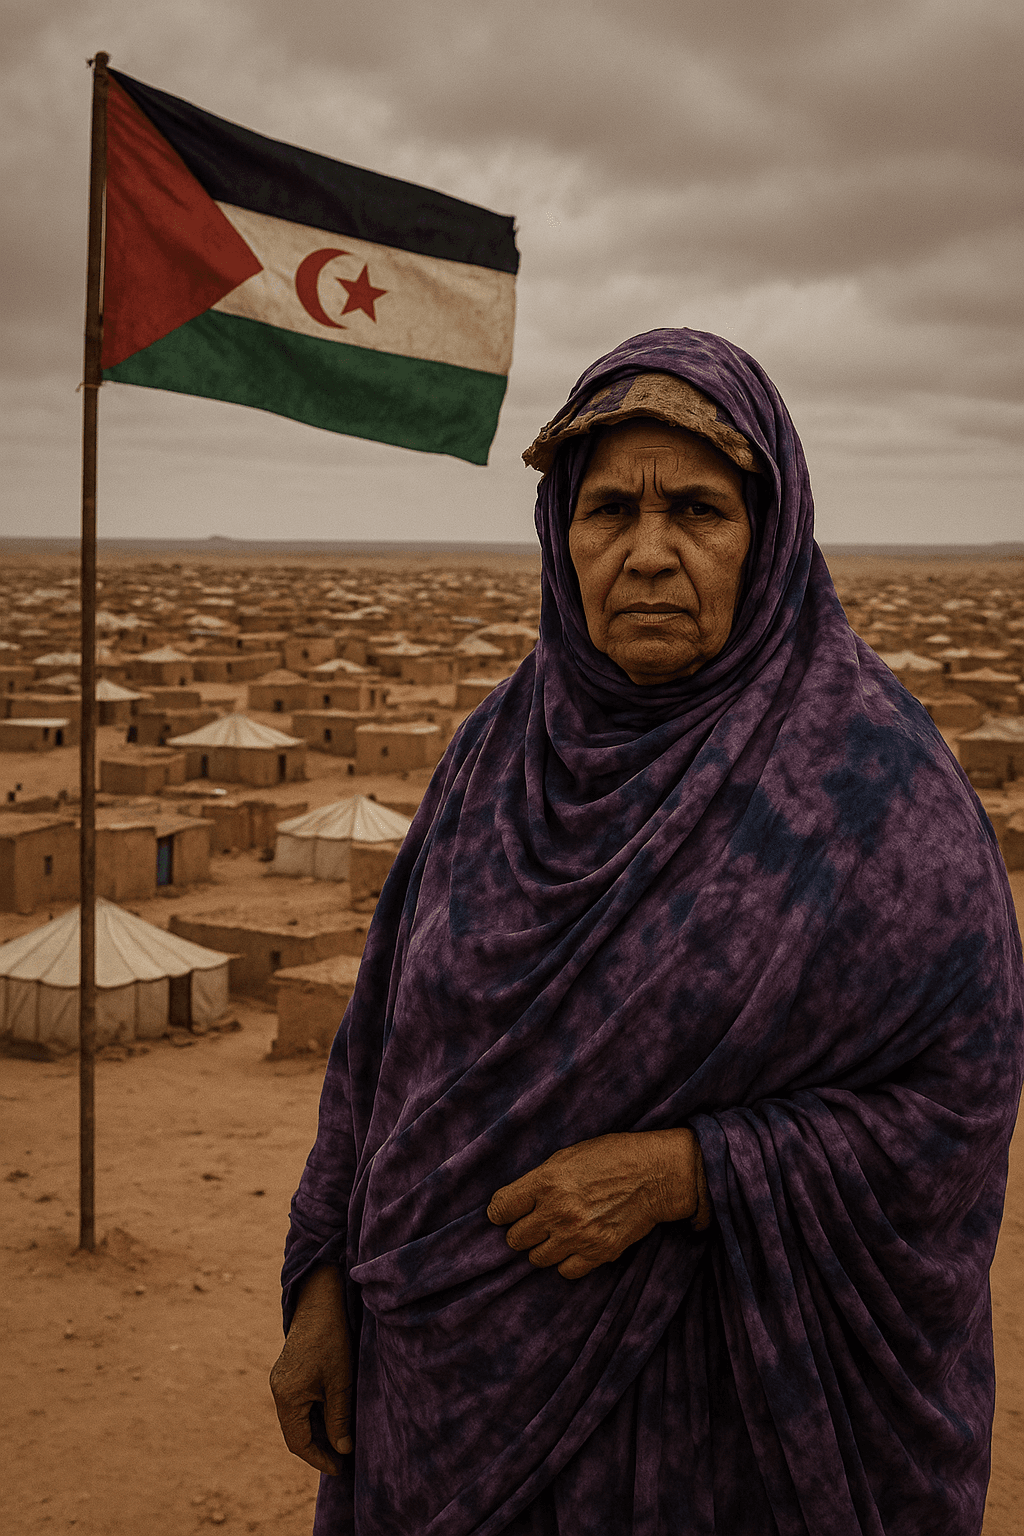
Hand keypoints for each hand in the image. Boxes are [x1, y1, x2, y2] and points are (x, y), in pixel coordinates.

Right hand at [269, 1265, 352, 1474]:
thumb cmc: (331, 1338)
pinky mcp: (288, 1374)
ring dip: (318, 1432)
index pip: (298, 1443)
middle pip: (296, 1433)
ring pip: (298, 1419)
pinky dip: (315, 1415)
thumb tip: (343, 1450)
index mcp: (287, 1396)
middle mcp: (279, 1391)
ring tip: (342, 1442)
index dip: (319, 1458)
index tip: (340, 1469)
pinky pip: (299, 1404)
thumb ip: (339, 1417)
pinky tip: (334, 1417)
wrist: (320, 1301)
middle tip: (344, 1460)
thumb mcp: (340, 1381)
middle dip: (319, 1448)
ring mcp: (281, 1382)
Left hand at [487, 1130, 699, 1280]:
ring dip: (543, 1247)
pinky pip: (565, 1271)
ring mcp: (578, 1235)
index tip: (506, 1213)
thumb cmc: (612, 1157)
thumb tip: (516, 1202)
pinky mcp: (598, 1253)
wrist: (655, 1174)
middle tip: (536, 1222)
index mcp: (547, 1181)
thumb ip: (539, 1180)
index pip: (500, 1209)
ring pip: (536, 1259)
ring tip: (557, 1234)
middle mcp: (558, 1211)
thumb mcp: (568, 1156)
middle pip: (515, 1239)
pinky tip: (574, 1246)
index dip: (501, 1212)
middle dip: (522, 1230)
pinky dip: (566, 1261)